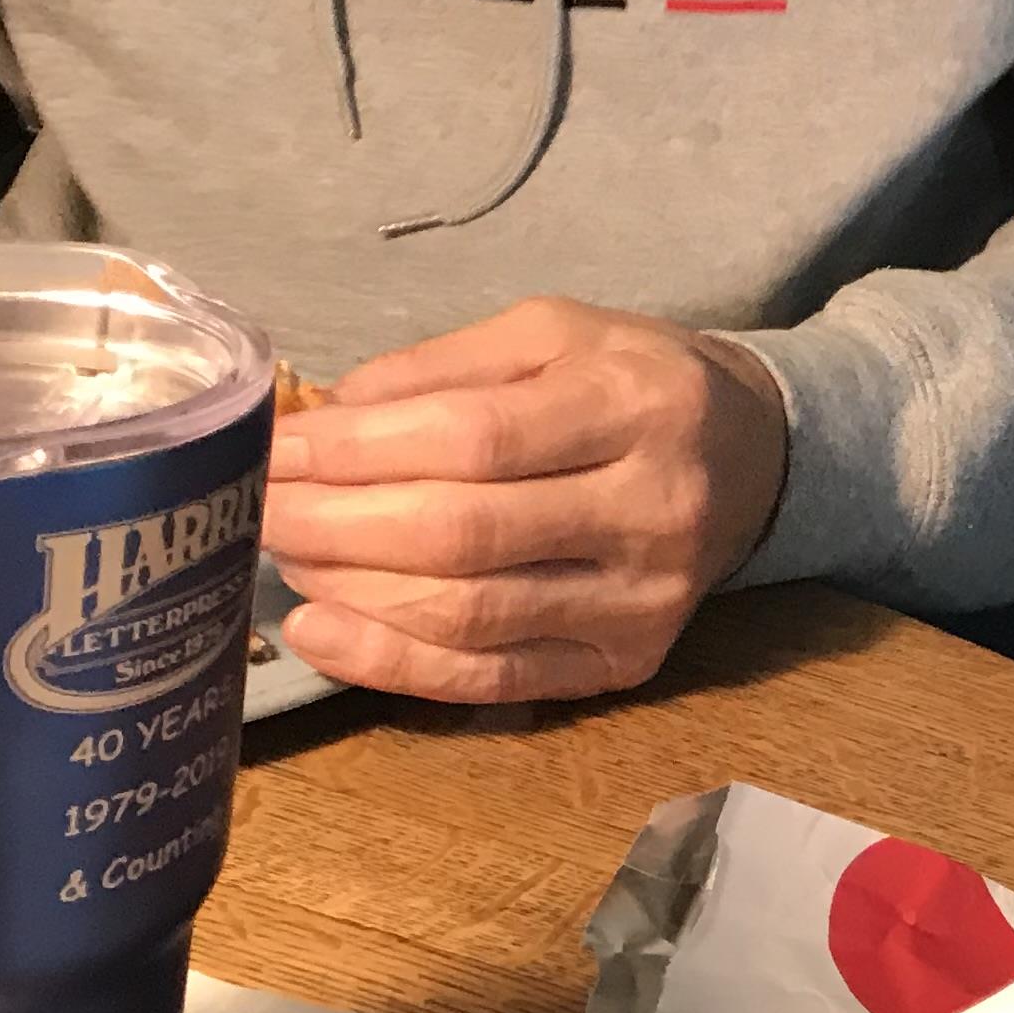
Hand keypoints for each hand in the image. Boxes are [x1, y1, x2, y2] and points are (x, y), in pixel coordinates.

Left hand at [262, 300, 790, 703]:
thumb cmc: (634, 383)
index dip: (355, 452)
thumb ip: (440, 368)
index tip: (271, 449)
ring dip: (350, 591)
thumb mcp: (555, 334)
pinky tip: (322, 629)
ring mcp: (646, 597)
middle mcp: (653, 506)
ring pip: (468, 615)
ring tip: (284, 557)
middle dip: (334, 524)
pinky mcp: (629, 662)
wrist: (756, 457)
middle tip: (258, 509)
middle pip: (461, 534)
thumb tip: (321, 423)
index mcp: (636, 404)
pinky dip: (390, 664)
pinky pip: (491, 678)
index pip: (472, 440)